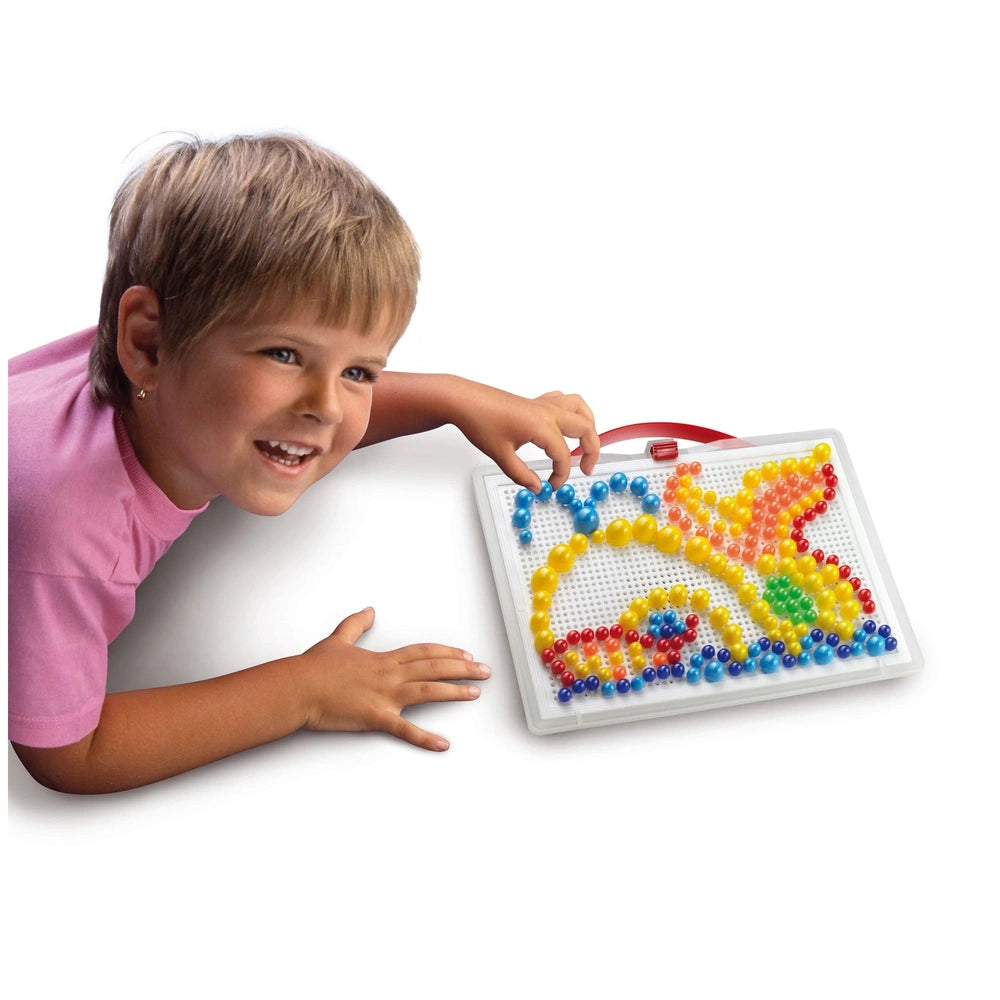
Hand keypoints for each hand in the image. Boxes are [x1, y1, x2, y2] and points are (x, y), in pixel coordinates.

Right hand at [298, 607, 489, 750]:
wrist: (298, 686)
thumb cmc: (314, 668)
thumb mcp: (337, 639)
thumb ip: (355, 624)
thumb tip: (368, 611)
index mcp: (383, 659)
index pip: (423, 652)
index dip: (447, 653)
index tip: (465, 655)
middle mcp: (389, 674)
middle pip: (434, 667)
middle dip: (463, 668)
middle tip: (485, 671)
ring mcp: (385, 695)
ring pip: (428, 690)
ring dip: (454, 691)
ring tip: (475, 693)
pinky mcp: (376, 717)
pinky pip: (405, 729)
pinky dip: (425, 738)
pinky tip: (443, 744)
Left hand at [455, 384, 600, 490]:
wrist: (464, 400)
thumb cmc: (480, 422)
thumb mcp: (501, 456)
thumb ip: (522, 475)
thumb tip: (537, 486)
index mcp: (542, 427)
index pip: (563, 456)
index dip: (561, 475)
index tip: (552, 486)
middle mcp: (548, 412)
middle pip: (585, 429)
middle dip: (592, 451)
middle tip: (587, 469)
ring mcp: (543, 404)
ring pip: (580, 409)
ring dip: (588, 425)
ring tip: (586, 443)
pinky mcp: (536, 401)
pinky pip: (564, 401)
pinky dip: (573, 412)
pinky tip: (567, 424)